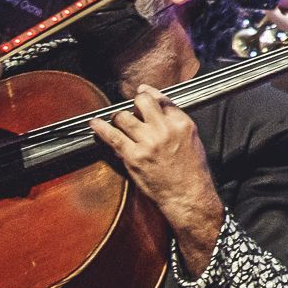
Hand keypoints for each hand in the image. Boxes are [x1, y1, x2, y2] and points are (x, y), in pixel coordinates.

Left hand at [91, 85, 225, 268]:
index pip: (161, 99)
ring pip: (123, 117)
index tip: (142, 92)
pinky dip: (101, 128)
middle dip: (135, 103)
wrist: (188, 195)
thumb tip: (156, 110)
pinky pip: (112, 137)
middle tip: (131, 109)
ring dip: (119, 117)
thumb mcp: (192, 138)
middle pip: (142, 102)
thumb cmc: (191, 171)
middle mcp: (164, 129)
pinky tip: (95, 123)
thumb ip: (175, 122)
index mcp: (181, 123)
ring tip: (118, 121)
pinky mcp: (134, 157)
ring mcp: (148, 142)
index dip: (148, 93)